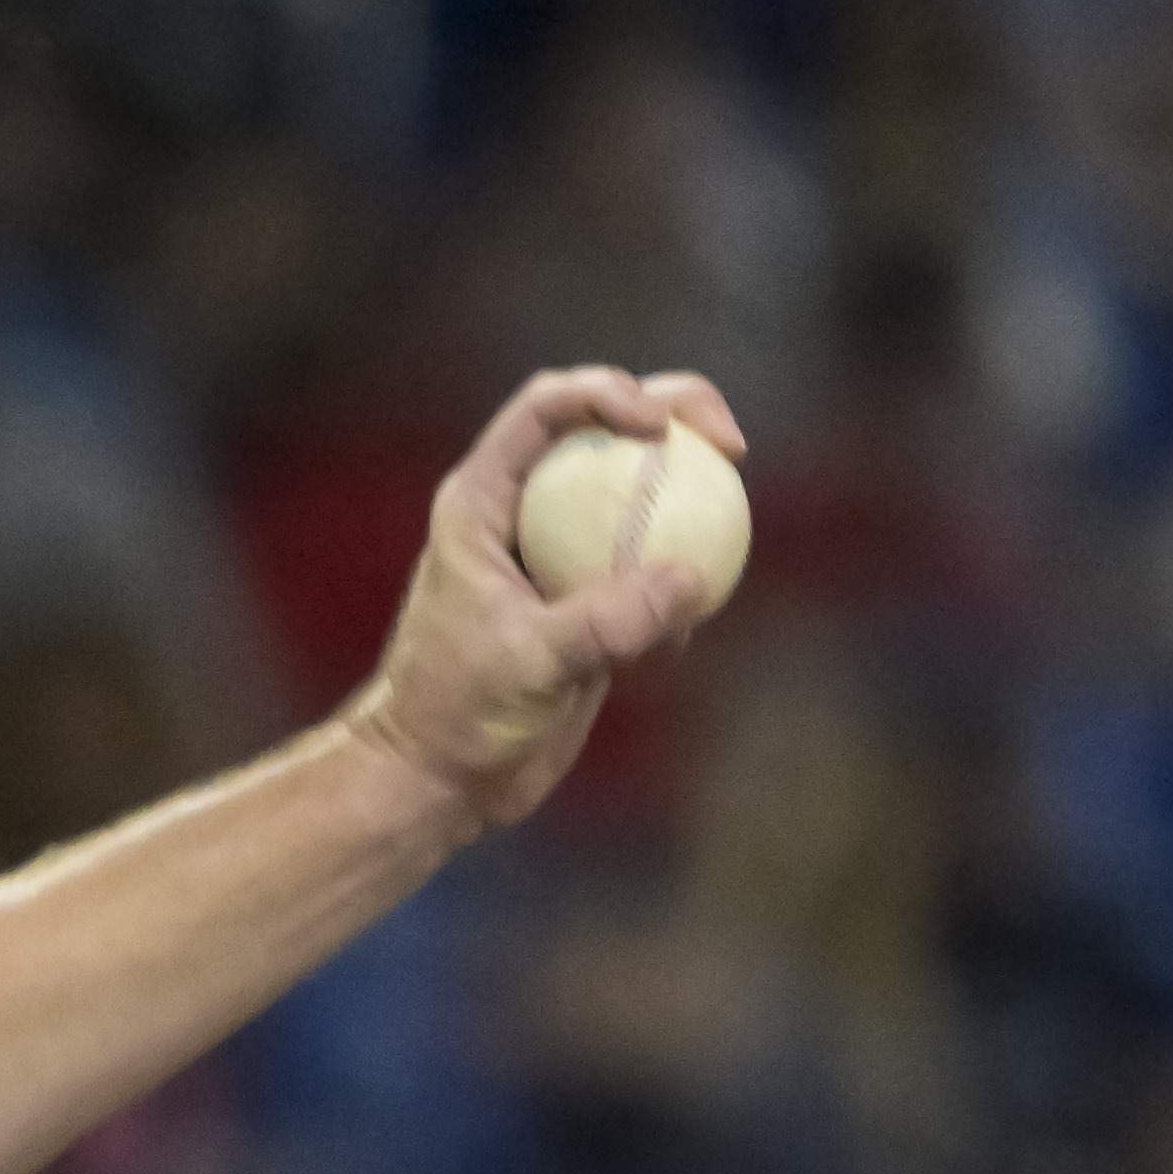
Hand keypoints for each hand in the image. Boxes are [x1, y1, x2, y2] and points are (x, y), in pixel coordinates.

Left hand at [336, 369, 746, 840]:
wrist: (442, 779)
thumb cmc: (455, 713)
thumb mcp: (528, 662)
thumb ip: (607, 620)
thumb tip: (693, 580)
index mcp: (485, 500)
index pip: (547, 409)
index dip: (607, 394)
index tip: (659, 425)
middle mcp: (524, 511)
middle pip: (606, 430)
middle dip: (674, 414)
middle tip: (730, 445)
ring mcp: (560, 551)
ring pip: (636, 493)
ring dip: (689, 494)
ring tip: (731, 518)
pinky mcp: (590, 599)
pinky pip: (649, 565)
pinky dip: (682, 577)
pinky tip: (693, 621)